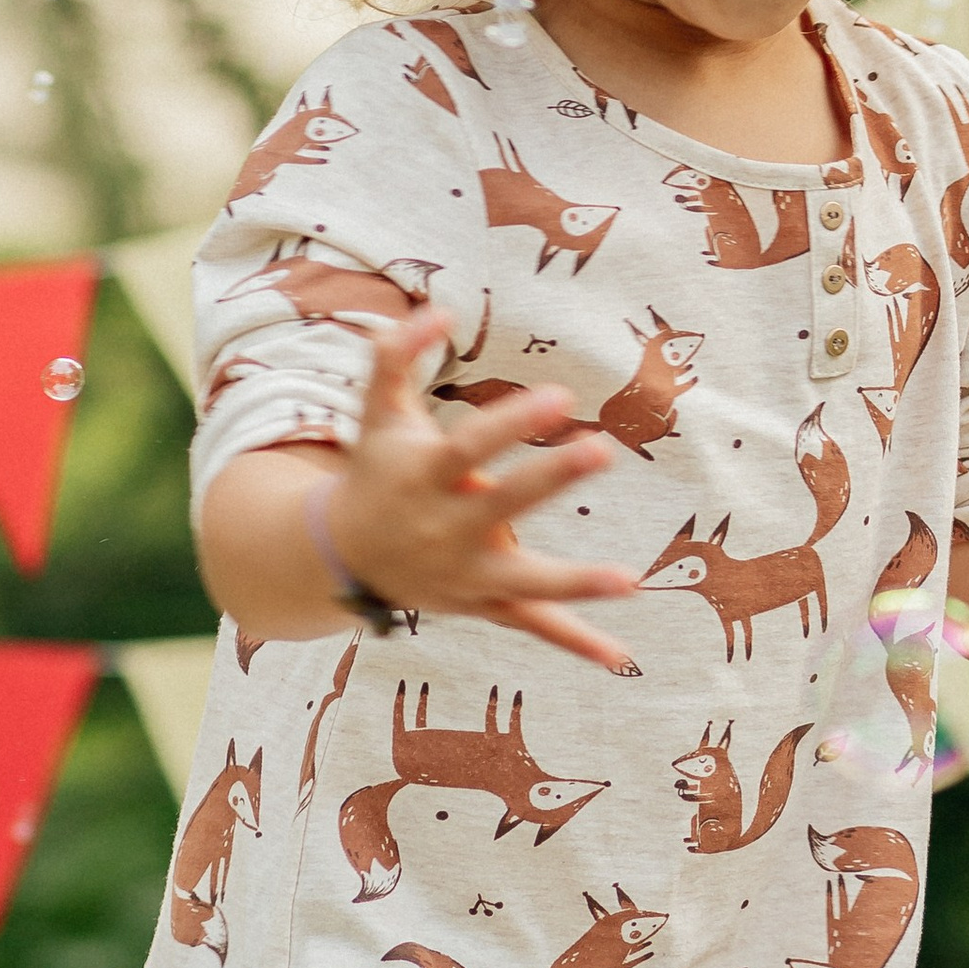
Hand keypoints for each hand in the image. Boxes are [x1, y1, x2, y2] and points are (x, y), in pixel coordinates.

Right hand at [311, 307, 641, 672]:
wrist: (339, 556)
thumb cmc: (374, 470)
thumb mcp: (377, 412)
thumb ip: (396, 355)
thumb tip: (438, 309)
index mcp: (426, 476)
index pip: (472, 447)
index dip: (514, 421)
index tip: (561, 396)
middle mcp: (446, 528)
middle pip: (504, 505)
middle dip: (550, 478)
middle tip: (602, 449)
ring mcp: (466, 574)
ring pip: (525, 582)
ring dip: (576, 582)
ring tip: (629, 579)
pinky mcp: (483, 603)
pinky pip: (532, 624)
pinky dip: (575, 642)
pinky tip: (620, 659)